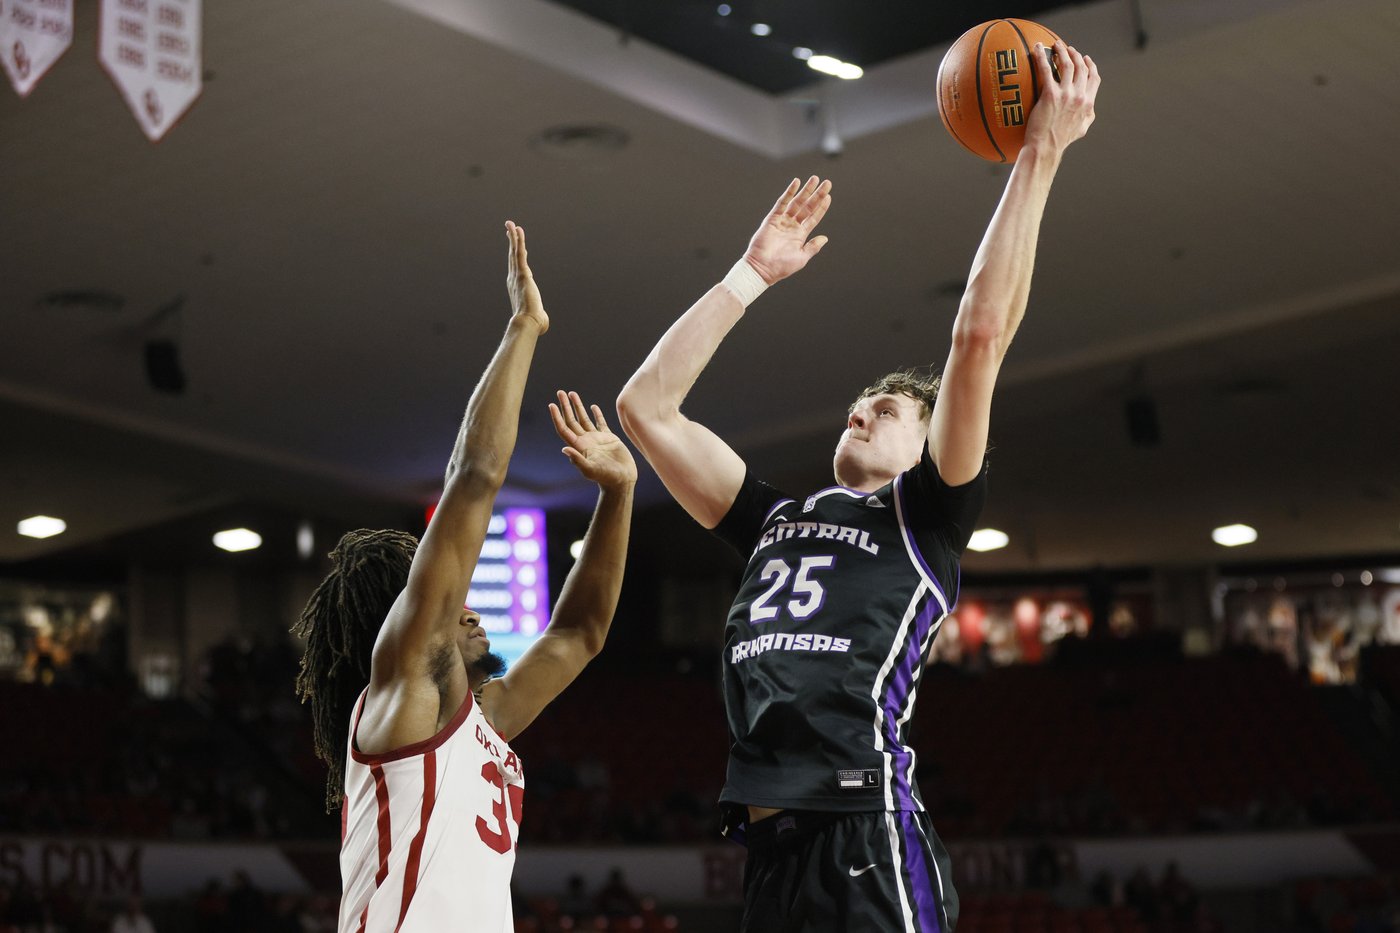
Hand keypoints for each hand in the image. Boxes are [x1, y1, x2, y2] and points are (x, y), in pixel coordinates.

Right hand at [505, 221, 547, 333]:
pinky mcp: (522, 272)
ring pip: (514, 251)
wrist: (528, 322)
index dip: (514, 255)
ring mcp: (517, 274)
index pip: (516, 267)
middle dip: (511, 242)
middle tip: (509, 229)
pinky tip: (517, 229)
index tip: (514, 246)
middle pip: (512, 256)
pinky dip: (518, 240)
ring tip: (510, 224)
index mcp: (517, 287)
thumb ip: (539, 316)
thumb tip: (543, 323)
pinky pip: (519, 252)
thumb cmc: (533, 323)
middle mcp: (514, 278)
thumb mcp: (537, 316)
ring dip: (513, 237)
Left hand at [550, 391, 636, 489]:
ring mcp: (596, 439)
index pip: (564, 428)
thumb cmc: (606, 477)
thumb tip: (564, 449)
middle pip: (571, 420)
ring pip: (583, 419)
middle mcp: (585, 441)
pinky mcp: (608, 438)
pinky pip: (600, 423)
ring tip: (572, 393)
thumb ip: (577, 460)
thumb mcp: (590, 470)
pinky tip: (592, 406)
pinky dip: (596, 414)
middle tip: (560, 392)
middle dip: (565, 406)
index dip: (557, 417)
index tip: (552, 404)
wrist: (622, 480)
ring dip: (578, 406)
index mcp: (579, 446)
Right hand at [741, 176, 832, 285]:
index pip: (813, 217)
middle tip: (827, 183)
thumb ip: (813, 247)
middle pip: (807, 206)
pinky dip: (789, 192)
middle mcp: (792, 226)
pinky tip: (796, 183)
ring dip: (806, 190)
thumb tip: (825, 238)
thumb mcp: (802, 258)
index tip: (828, 197)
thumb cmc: (781, 267)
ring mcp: (782, 221)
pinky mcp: (772, 218)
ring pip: (797, 202)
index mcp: (800, 235)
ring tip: (815, 179)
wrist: (763, 268)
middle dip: (817, 195)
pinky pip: (782, 202)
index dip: (821, 207)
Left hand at [1023, 40, 1099, 155]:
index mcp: (1088, 103)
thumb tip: (1089, 109)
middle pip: (1081, 68)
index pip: (1094, 79)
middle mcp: (1079, 96)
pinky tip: (1037, 48)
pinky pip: (1046, 69)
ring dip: (1062, 51)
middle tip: (1067, 49)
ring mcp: (1066, 94)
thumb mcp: (1081, 129)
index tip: (1085, 59)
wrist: (1046, 147)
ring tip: (1055, 45)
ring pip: (1067, 65)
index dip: (1090, 66)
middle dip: (1075, 55)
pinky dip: (1042, 56)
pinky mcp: (1050, 94)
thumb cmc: (1061, 141)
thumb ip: (1087, 116)